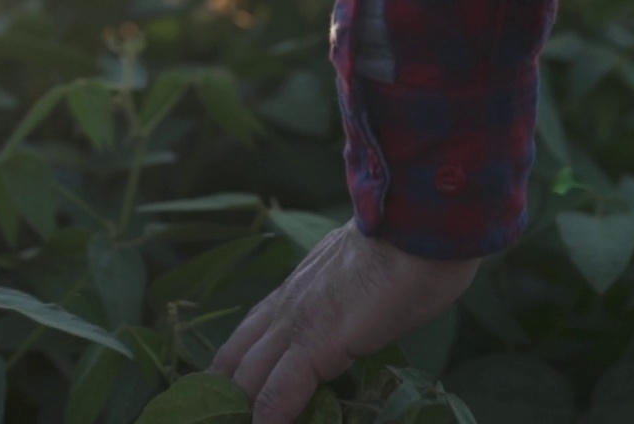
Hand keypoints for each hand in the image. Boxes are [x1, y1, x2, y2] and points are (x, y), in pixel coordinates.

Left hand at [210, 219, 481, 422]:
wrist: (418, 230)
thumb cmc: (409, 247)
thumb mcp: (362, 268)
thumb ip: (347, 292)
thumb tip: (357, 306)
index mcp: (299, 285)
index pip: (252, 330)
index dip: (235, 363)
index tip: (226, 387)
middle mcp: (287, 303)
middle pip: (236, 355)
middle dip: (223, 390)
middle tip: (214, 414)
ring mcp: (297, 324)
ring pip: (247, 375)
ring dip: (238, 406)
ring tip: (230, 423)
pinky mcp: (315, 346)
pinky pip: (279, 392)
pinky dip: (268, 418)